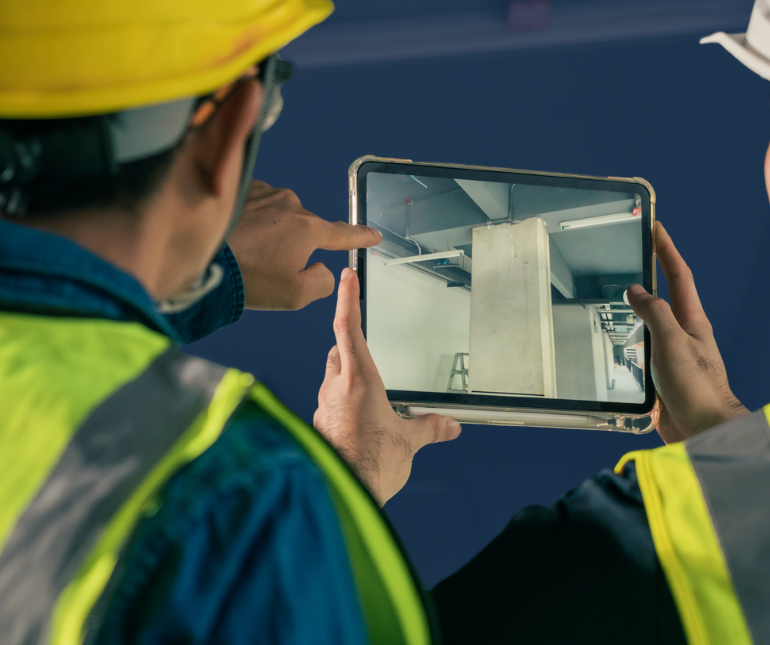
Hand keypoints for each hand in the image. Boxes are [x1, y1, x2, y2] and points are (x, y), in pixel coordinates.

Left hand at [227, 180, 381, 310]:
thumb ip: (322, 282)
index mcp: (309, 229)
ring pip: (279, 216)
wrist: (203, 257)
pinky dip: (252, 220)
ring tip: (247, 253)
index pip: (343, 234)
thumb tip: (321, 269)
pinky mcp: (244, 189)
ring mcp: (266, 193)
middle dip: (292, 246)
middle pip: (304, 228)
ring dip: (270, 232)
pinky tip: (238, 236)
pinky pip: (258, 206)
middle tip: (266, 268)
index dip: (361, 236)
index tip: (374, 235)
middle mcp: (291, 205)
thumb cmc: (247, 278)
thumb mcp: (295, 295)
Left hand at [313, 268, 459, 502]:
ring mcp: (324, 407)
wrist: (341, 492)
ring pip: (330, 377)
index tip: (346, 277)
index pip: (348, 328)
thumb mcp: (408, 443)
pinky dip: (341, 403)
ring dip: (343, 375)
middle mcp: (336, 389)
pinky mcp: (320, 426)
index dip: (347, 299)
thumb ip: (428, 429)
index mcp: (359, 382)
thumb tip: (448, 426)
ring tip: (364, 387)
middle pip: (336, 351)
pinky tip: (355, 418)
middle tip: (358, 339)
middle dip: (347, 343)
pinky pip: (329, 404)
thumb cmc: (371, 465)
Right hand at [627, 222, 748, 442]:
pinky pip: (640, 351)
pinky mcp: (661, 376)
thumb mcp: (674, 342)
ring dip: (632, 308)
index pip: (679, 275)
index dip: (666, 249)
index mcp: (692, 321)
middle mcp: (683, 334)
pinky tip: (612, 342)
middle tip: (630, 253)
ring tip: (611, 293)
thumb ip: (654, 313)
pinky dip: (626, 340)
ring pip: (649, 323)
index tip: (655, 226)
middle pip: (664, 296)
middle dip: (649, 273)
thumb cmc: (698, 388)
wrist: (704, 432)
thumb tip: (636, 291)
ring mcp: (672, 355)